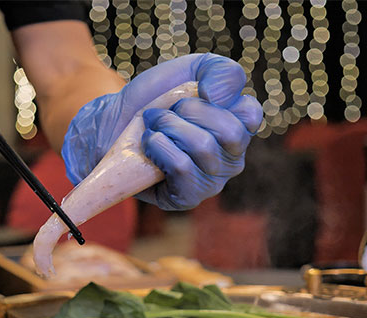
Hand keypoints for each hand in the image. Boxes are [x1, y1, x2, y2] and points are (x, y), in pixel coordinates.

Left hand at [61, 53, 262, 209]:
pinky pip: (182, 167)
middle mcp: (232, 160)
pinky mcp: (187, 198)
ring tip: (153, 127)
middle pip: (229, 131)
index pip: (251, 114)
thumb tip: (219, 98)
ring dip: (168, 126)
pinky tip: (148, 144)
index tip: (193, 94)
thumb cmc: (157, 99)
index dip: (217, 98)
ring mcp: (212, 182)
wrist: (115, 122)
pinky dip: (159, 147)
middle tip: (165, 112)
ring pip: (203, 146)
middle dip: (188, 111)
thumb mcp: (192, 70)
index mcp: (239, 129)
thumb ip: (223, 72)